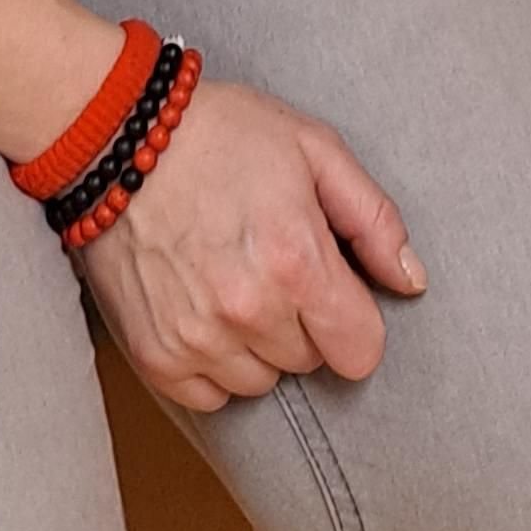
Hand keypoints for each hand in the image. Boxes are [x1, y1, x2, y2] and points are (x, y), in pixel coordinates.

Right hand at [80, 78, 424, 415]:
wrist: (118, 135)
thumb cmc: (222, 134)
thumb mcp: (313, 148)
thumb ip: (373, 219)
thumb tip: (411, 281)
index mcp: (297, 260)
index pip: (361, 350)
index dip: (353, 318)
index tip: (332, 289)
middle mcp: (249, 310)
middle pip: (311, 361)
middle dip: (303, 319)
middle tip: (270, 260)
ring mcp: (197, 338)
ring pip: (262, 381)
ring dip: (258, 342)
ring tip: (232, 277)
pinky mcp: (155, 356)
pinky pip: (210, 396)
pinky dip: (213, 362)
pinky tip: (201, 305)